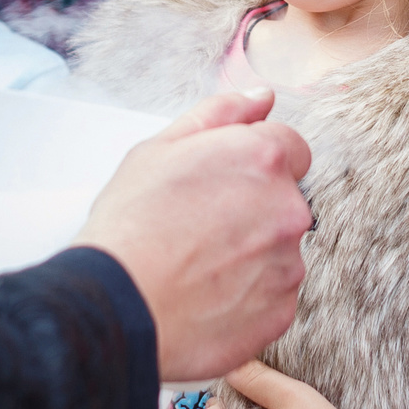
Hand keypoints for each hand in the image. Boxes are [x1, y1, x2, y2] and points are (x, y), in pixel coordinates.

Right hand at [73, 89, 311, 381]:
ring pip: (279, 250)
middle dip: (253, 209)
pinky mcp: (280, 311)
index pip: (290, 147)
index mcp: (263, 158)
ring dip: (251, 253)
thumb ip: (220, 114)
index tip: (223, 183)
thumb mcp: (160, 148)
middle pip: (285, 200)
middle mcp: (289, 208)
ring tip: (197, 265)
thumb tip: (262, 97)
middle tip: (199, 227)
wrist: (117, 306)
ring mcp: (288, 264)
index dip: (254, 163)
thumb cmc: (131, 223)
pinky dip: (247, 296)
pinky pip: (272, 295)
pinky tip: (206, 295)